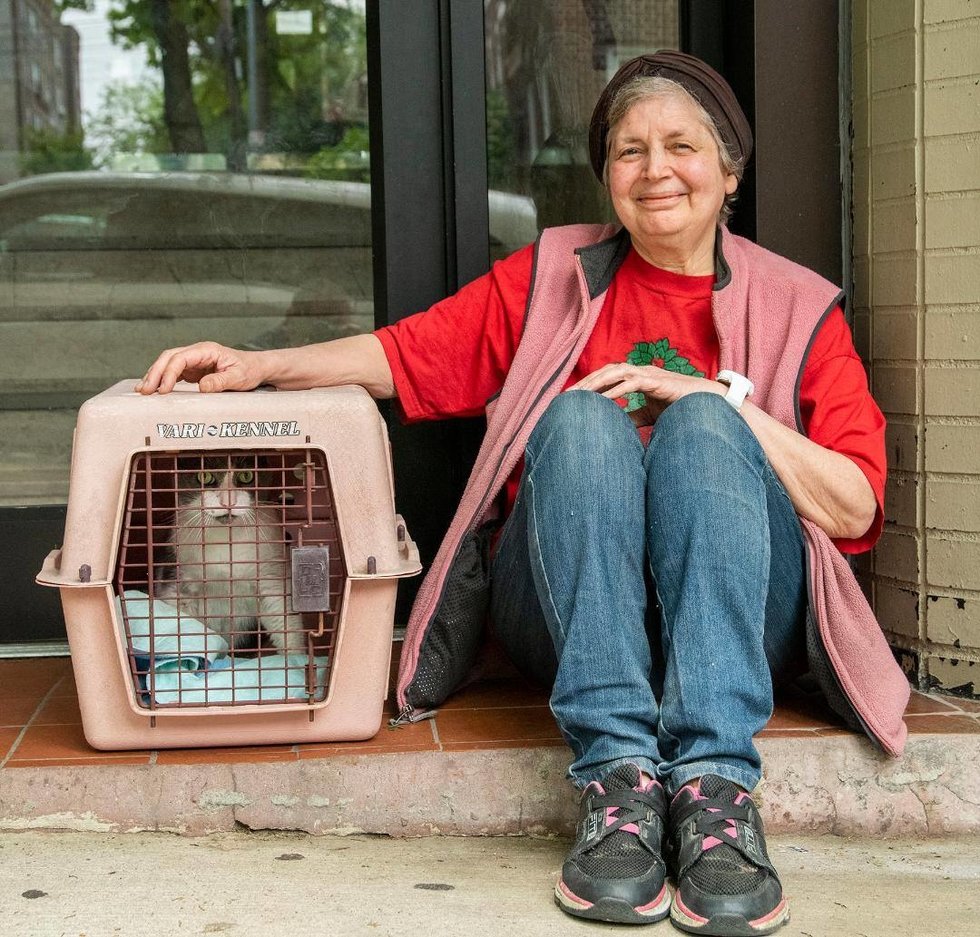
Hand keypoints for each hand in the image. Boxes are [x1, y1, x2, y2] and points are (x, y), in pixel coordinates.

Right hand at [136, 342, 264, 394]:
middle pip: (168, 358)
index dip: (169, 373)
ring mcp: (194, 360)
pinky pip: (173, 373)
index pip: (181, 358)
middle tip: (145, 391)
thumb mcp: (239, 377)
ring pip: (167, 364)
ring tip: (143, 391)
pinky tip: (154, 390)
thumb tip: (202, 387)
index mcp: (207, 350)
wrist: (257, 368)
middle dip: (154, 373)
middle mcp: (197, 352)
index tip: (163, 389)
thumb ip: (221, 381)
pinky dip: (162, 381)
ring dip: (154, 376)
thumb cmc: (249, 370)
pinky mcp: (193, 370)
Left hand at [568, 363, 724, 426]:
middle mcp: (640, 371)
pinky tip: (603, 401)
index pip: (607, 376)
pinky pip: (631, 383)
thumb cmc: (678, 407)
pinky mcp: (657, 382)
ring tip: (580, 395)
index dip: (590, 384)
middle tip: (568, 395)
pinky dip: (615, 391)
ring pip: (615, 373)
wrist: (705, 404)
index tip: (573, 397)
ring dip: (596, 383)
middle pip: (606, 371)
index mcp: (637, 376)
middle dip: (587, 382)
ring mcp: (649, 374)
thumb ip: (632, 416)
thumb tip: (616, 426)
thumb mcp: (649, 414)